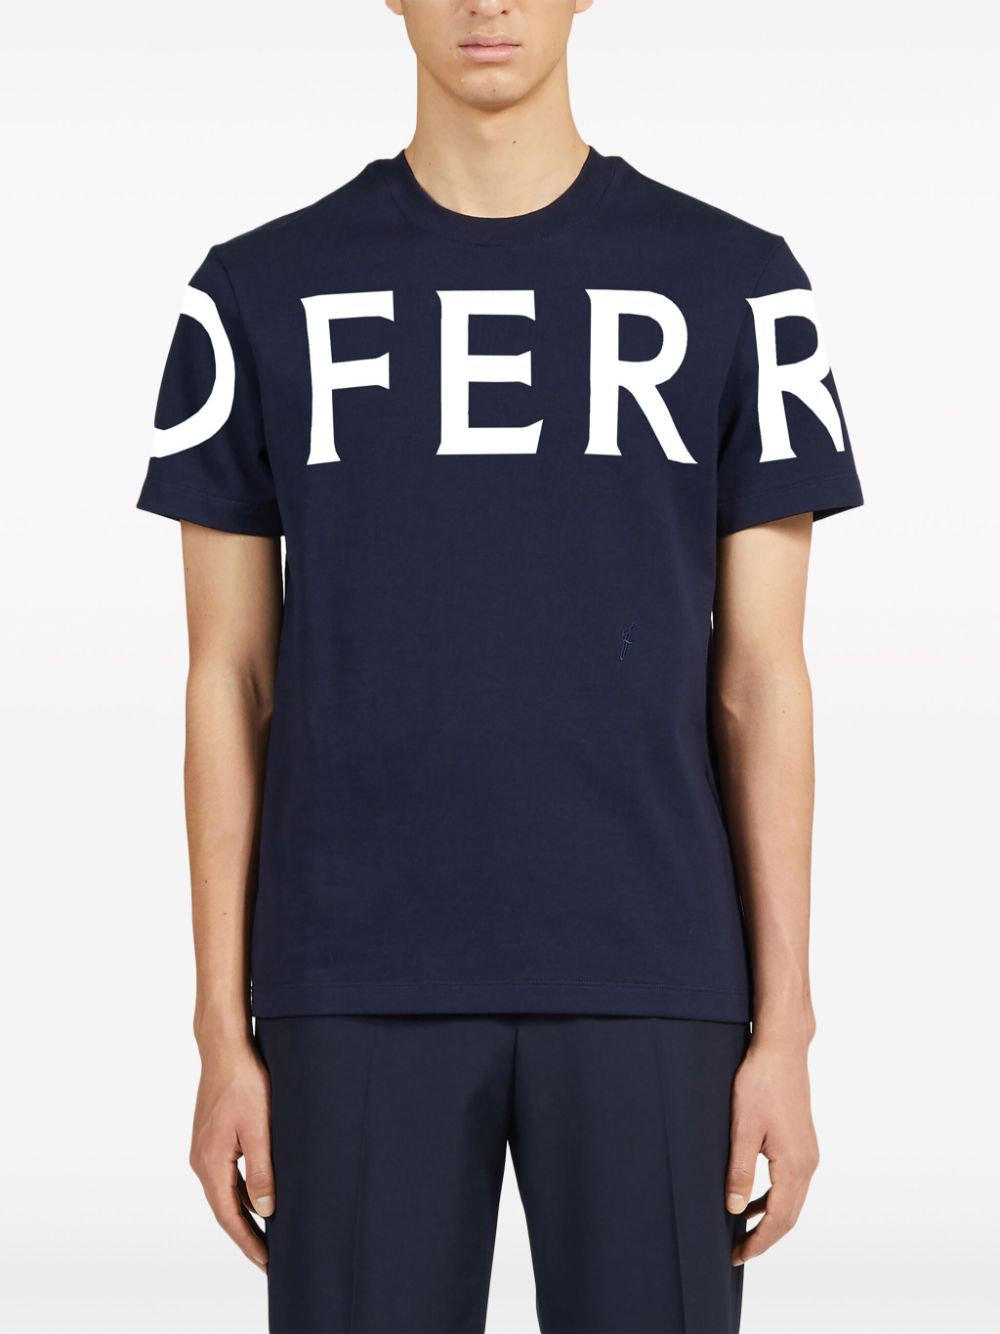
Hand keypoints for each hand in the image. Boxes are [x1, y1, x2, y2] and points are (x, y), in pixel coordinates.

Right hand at [189, 1038, 274, 1268]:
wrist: (225, 1049)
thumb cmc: (244, 1083)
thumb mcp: (260, 1129)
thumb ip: (262, 1171)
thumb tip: (265, 1211)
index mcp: (211, 1163)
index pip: (230, 1216)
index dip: (248, 1242)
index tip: (266, 1262)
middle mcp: (201, 1161)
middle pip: (224, 1208)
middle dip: (246, 1234)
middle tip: (268, 1256)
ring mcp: (203, 1149)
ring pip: (225, 1191)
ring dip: (244, 1212)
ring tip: (267, 1231)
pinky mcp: (209, 1138)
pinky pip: (225, 1174)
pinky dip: (241, 1190)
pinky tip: (258, 1193)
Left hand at [725, 1037, 818, 1264]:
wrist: (782, 1050)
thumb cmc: (760, 1083)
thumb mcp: (742, 1128)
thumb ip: (740, 1171)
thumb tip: (735, 1210)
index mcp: (794, 1165)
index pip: (779, 1220)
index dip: (758, 1242)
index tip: (736, 1256)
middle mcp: (808, 1163)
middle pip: (789, 1216)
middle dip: (764, 1237)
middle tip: (736, 1252)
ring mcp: (808, 1153)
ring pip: (792, 1200)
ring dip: (769, 1218)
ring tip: (741, 1230)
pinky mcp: (803, 1142)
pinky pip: (791, 1182)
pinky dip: (774, 1197)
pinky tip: (753, 1198)